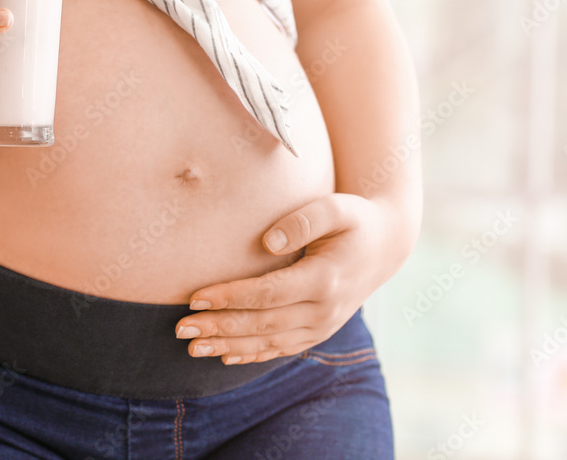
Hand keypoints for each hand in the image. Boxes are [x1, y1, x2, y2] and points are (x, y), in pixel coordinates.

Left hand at [175, 194, 407, 364]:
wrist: (385, 245)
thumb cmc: (354, 219)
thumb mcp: (336, 208)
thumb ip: (303, 221)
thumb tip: (267, 242)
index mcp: (325, 279)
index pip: (268, 294)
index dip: (229, 298)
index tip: (195, 298)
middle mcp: (324, 310)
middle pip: (262, 324)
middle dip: (219, 328)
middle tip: (181, 329)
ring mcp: (323, 326)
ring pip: (269, 343)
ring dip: (229, 347)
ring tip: (193, 348)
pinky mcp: (319, 332)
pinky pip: (282, 349)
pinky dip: (252, 355)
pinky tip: (225, 357)